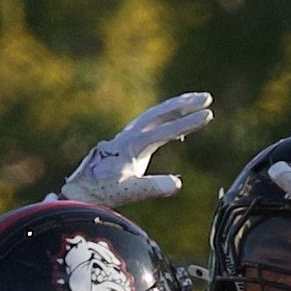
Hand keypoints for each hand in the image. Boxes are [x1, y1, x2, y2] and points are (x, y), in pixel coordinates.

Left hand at [61, 92, 213, 205]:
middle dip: (185, 104)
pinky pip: (150, 122)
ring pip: (155, 113)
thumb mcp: (129, 192)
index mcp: (134, 145)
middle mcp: (131, 135)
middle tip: (207, 98)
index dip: (188, 123)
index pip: (167, 130)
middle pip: (161, 112)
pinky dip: (166, 117)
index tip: (208, 115)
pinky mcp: (127, 140)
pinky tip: (176, 125)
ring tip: (197, 101)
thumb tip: (177, 184)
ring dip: (176, 106)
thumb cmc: (104, 192)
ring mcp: (128, 135)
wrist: (82, 189)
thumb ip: (152, 187)